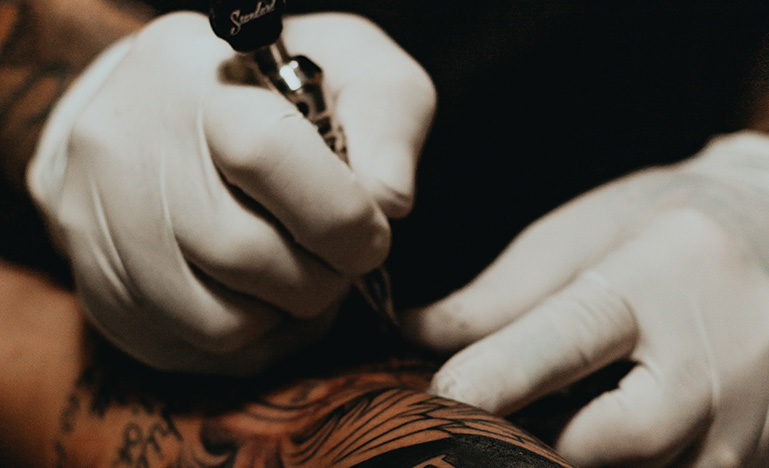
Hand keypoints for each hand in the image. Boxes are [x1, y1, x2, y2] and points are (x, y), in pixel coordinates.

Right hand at [27, 11, 435, 374]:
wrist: (164, 110)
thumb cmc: (276, 92)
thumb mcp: (352, 71)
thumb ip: (387, 124)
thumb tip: (388, 202)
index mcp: (197, 77)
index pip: (266, 155)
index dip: (339, 216)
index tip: (370, 237)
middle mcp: (129, 148)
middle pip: (242, 253)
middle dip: (321, 277)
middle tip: (338, 261)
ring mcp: (105, 224)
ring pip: (219, 320)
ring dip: (287, 313)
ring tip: (299, 275)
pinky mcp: (102, 286)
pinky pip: (193, 350)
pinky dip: (252, 338)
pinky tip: (262, 296)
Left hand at [403, 131, 768, 466]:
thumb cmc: (659, 224)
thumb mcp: (577, 237)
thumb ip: (498, 296)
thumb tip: (416, 334)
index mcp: (658, 277)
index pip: (569, 340)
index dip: (499, 376)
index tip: (443, 396)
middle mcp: (716, 354)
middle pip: (610, 438)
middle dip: (544, 435)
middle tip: (506, 413)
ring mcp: (749, 414)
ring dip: (583, 454)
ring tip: (568, 407)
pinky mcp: (759, 450)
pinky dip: (626, 463)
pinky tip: (605, 422)